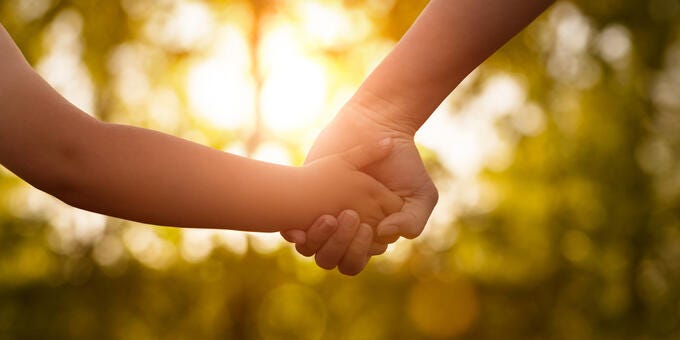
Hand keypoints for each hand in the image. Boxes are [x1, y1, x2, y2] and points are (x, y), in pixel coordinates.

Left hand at [282, 105, 437, 269]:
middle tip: (349, 216)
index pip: (355, 261)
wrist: (378, 128)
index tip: (366, 225)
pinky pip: (293, 231)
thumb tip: (382, 234)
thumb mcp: (420, 194)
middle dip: (339, 246)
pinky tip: (299, 224)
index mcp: (370, 237)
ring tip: (328, 216)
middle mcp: (345, 231)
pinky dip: (294, 233)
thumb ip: (412, 221)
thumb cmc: (403, 163)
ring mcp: (324, 217)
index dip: (357, 251)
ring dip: (318, 240)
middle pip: (333, 260)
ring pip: (312, 251)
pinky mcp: (305, 200)